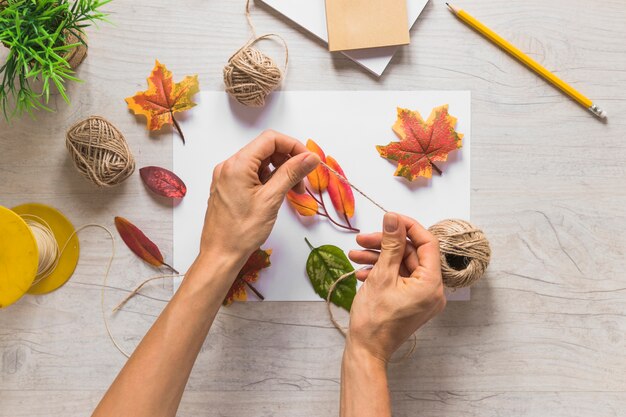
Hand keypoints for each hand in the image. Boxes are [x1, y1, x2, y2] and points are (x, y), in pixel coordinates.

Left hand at [200, 129, 319, 261]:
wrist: (220, 255)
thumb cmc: (241, 232)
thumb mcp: (271, 199)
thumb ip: (291, 173)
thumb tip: (310, 157)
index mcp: (236, 165)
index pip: (270, 139)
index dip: (293, 146)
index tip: (309, 161)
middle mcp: (228, 166)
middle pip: (265, 149)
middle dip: (288, 160)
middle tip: (303, 181)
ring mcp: (227, 177)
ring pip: (260, 163)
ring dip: (280, 171)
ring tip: (293, 191)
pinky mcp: (228, 187)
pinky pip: (252, 174)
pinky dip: (268, 180)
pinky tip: (277, 194)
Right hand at [347, 213, 445, 362]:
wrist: (366, 350)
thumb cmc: (374, 320)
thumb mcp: (381, 275)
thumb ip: (390, 244)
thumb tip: (394, 218)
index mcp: (431, 284)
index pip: (427, 243)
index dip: (408, 227)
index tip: (389, 218)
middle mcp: (432, 290)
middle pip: (411, 254)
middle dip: (385, 244)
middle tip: (362, 238)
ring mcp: (421, 297)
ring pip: (401, 265)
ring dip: (379, 257)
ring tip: (355, 254)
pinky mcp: (410, 301)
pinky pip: (398, 278)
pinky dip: (381, 272)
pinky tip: (361, 271)